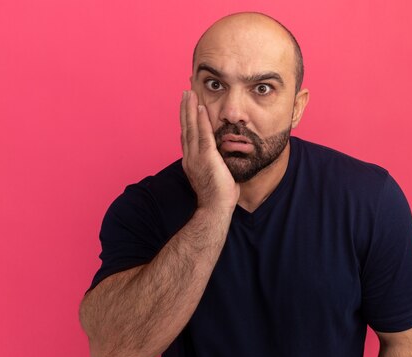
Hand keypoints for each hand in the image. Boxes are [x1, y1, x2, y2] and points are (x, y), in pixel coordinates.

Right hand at [180, 90, 239, 211]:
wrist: (215, 209)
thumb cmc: (219, 197)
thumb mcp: (217, 175)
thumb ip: (218, 163)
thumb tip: (226, 157)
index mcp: (191, 161)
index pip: (188, 136)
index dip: (187, 120)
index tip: (188, 107)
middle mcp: (190, 157)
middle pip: (185, 127)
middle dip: (185, 109)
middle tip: (185, 93)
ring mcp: (196, 157)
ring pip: (191, 127)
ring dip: (190, 109)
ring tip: (189, 93)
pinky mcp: (206, 157)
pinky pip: (202, 134)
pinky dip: (200, 120)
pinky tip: (201, 108)